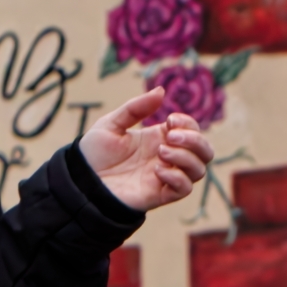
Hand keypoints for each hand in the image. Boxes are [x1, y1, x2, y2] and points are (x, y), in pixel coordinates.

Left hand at [81, 88, 214, 213]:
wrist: (81, 182)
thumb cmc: (94, 153)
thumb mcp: (112, 123)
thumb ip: (136, 108)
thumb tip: (161, 91)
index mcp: (160, 138)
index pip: (192, 130)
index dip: (188, 124)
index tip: (169, 120)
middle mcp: (168, 158)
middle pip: (205, 151)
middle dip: (194, 140)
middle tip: (169, 137)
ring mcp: (166, 177)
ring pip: (199, 170)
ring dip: (185, 157)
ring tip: (161, 152)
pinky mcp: (160, 195)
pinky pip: (184, 189)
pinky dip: (177, 177)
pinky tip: (156, 170)